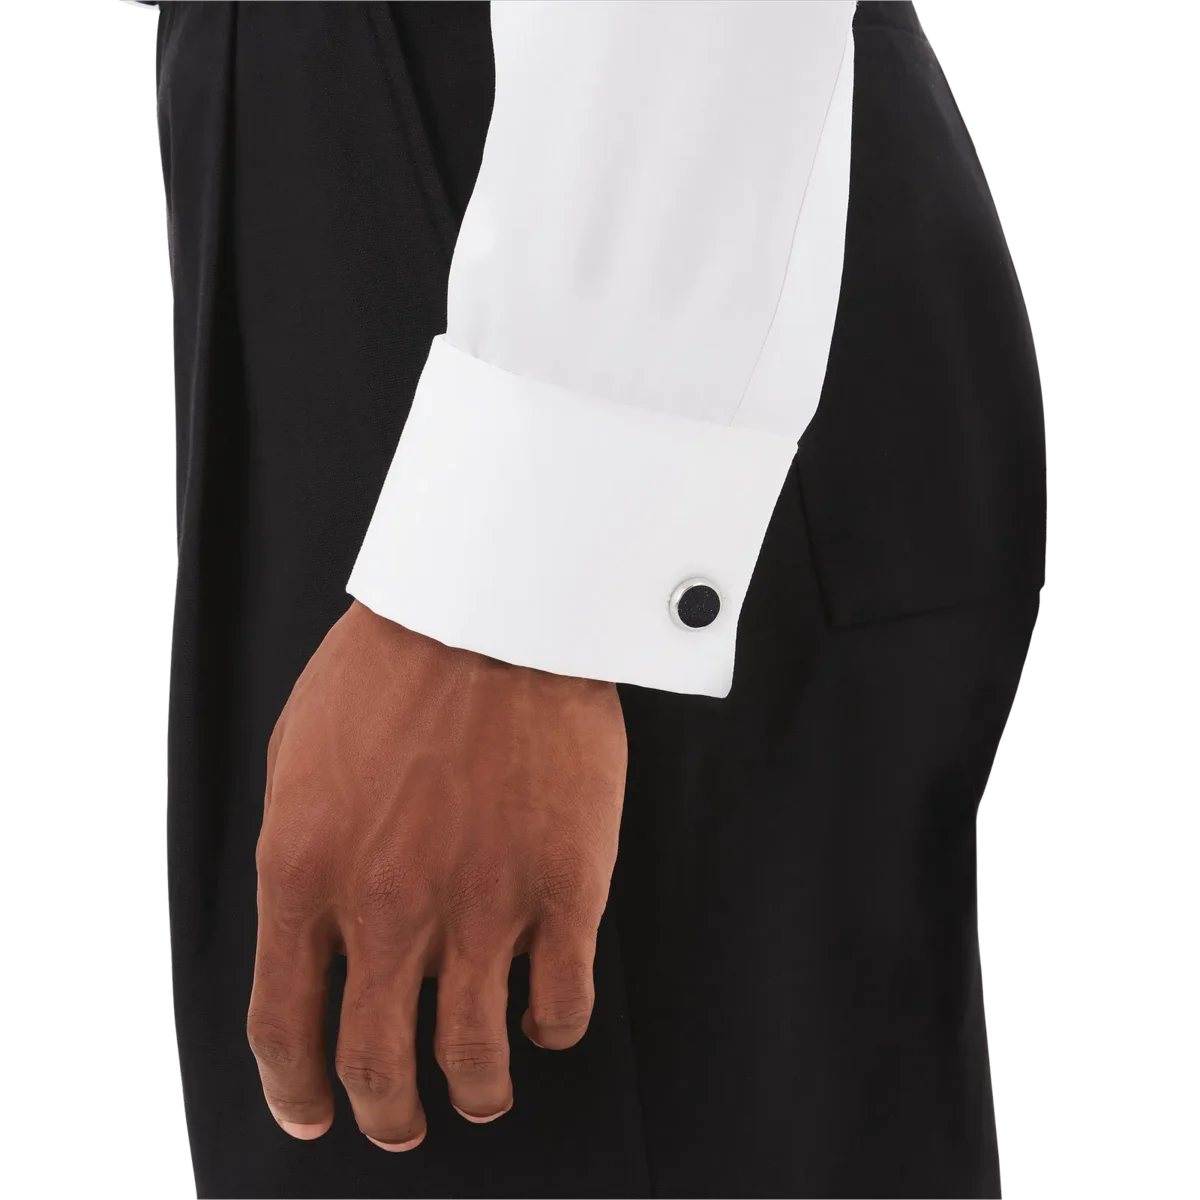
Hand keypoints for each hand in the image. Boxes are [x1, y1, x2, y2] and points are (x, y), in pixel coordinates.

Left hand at [247, 600, 626, 1149]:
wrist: (494, 612)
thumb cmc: (392, 665)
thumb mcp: (297, 752)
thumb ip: (296, 849)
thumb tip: (308, 920)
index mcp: (306, 875)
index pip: (286, 1025)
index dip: (297, 1092)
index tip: (312, 1115)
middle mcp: (387, 910)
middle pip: (378, 1063)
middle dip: (386, 1114)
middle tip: (401, 1124)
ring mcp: (480, 907)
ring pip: (474, 1055)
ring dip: (477, 1093)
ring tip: (484, 1095)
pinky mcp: (563, 891)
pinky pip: (559, 1003)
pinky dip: (551, 1030)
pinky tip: (546, 1021)